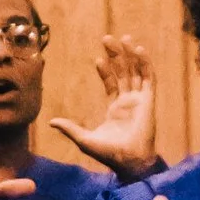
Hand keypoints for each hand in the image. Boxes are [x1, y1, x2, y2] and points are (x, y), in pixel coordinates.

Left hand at [50, 36, 158, 179]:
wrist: (128, 161)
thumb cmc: (109, 154)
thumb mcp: (84, 139)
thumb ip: (70, 128)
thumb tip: (51, 121)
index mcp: (116, 109)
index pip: (112, 84)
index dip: (106, 71)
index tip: (98, 59)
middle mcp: (129, 102)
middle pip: (123, 73)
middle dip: (117, 56)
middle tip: (108, 38)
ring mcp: (139, 100)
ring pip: (136, 72)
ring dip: (131, 55)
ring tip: (126, 38)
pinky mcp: (148, 101)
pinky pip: (148, 78)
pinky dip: (145, 64)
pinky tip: (139, 51)